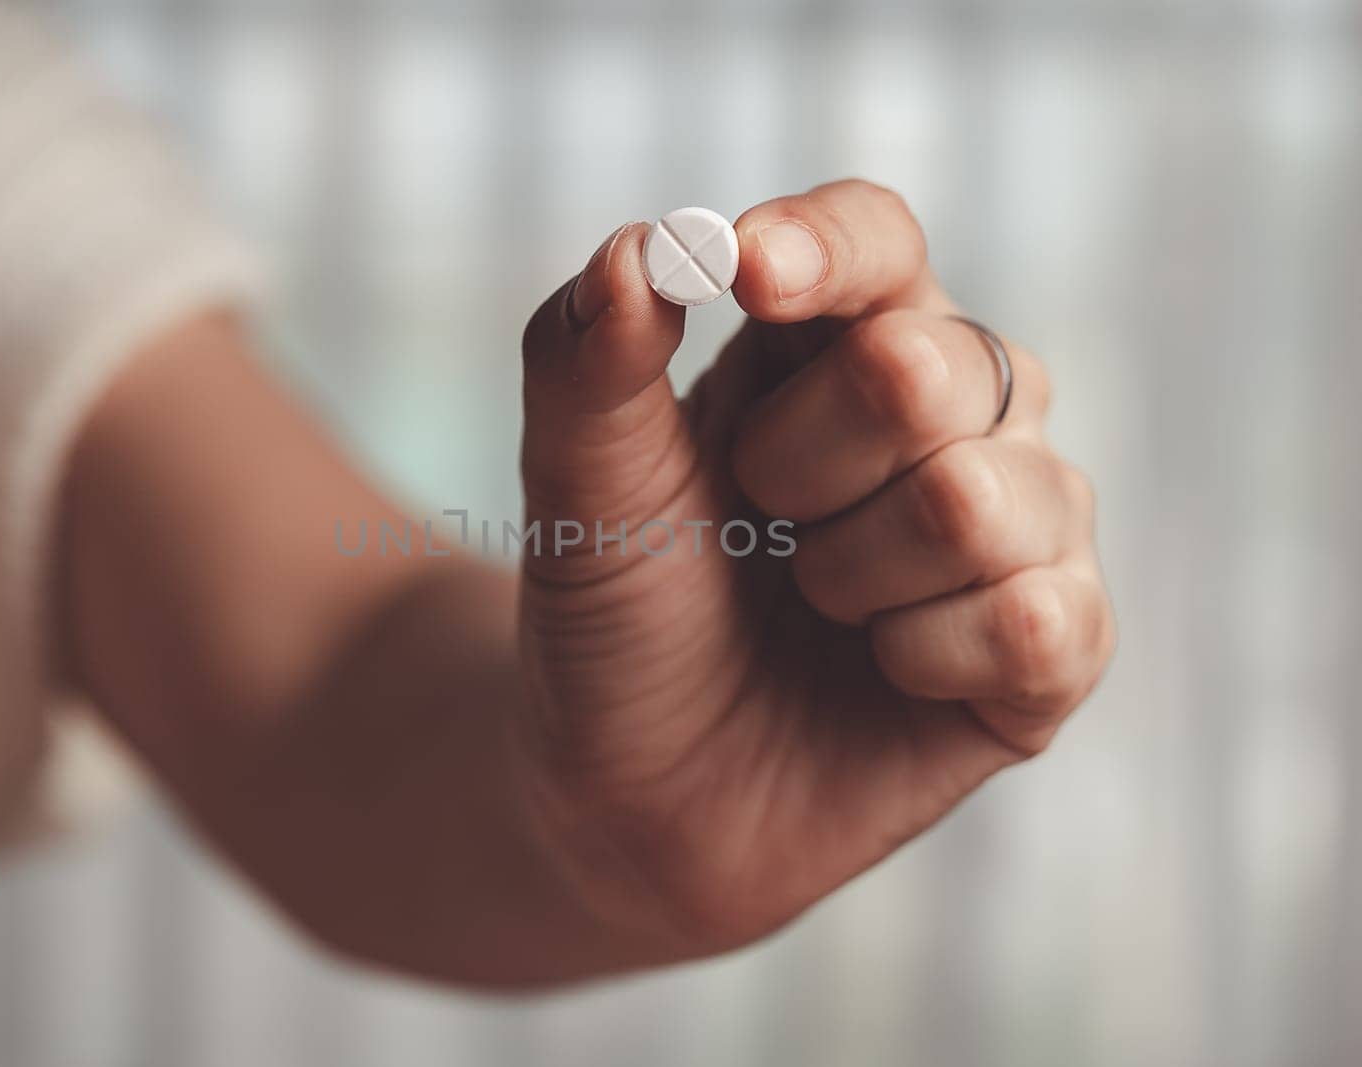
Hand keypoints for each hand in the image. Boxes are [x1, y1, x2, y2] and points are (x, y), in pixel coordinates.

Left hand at [517, 180, 1115, 953]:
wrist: (634, 793)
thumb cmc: (622, 618)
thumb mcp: (581, 487)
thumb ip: (587, 364)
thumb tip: (639, 249)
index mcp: (830, 343)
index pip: (874, 240)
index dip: (822, 249)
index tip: (748, 274)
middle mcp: (950, 411)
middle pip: (928, 364)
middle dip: (798, 462)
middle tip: (756, 519)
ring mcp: (1016, 523)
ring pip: (976, 497)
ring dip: (850, 571)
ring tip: (812, 601)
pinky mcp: (1053, 645)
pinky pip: (1035, 621)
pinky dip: (923, 656)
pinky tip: (884, 671)